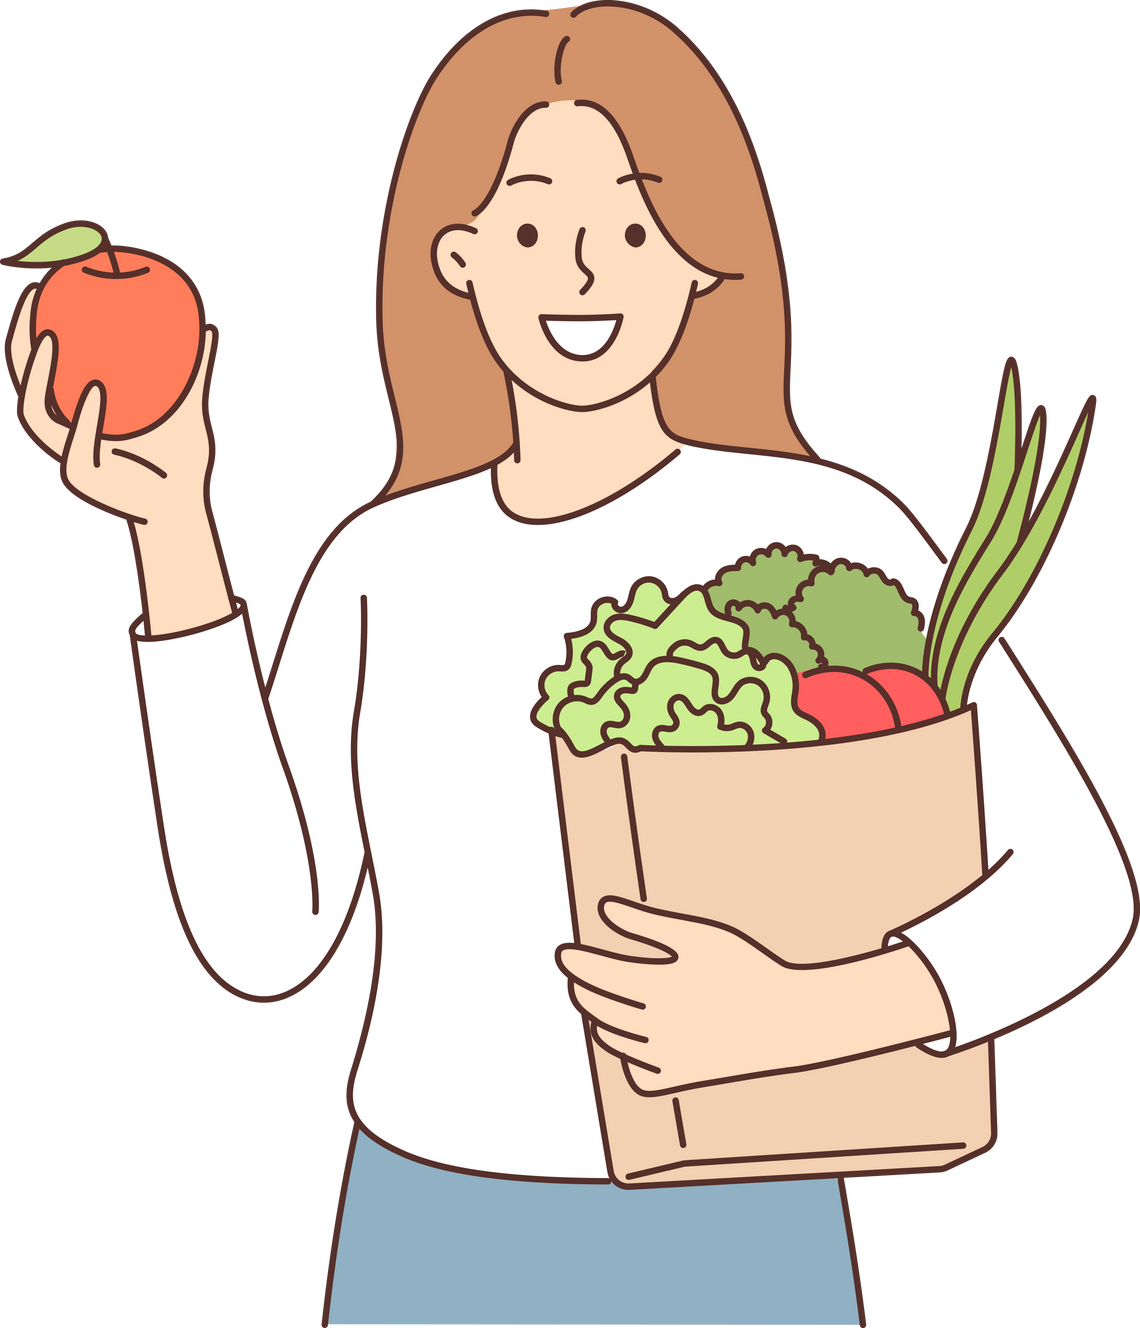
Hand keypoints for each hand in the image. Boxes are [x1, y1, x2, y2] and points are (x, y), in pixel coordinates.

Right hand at [5, 284, 219, 525]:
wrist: (183, 509)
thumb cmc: (181, 463)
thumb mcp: (189, 409)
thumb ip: (195, 371)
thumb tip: (208, 326)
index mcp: (83, 414)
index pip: (48, 366)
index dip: (36, 329)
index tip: (44, 286)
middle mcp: (69, 433)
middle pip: (27, 383)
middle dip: (21, 341)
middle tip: (34, 300)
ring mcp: (70, 456)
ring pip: (37, 416)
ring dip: (39, 376)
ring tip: (52, 340)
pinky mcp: (83, 480)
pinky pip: (76, 445)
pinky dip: (83, 418)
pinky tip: (94, 390)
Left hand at [556, 897, 810, 1092]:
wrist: (790, 1021)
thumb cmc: (746, 968)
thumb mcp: (698, 935)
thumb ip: (646, 923)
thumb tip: (603, 908)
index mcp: (658, 986)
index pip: (597, 976)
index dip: (576, 963)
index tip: (563, 953)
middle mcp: (655, 1027)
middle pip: (598, 1007)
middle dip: (582, 988)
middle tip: (576, 974)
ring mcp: (666, 1058)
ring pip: (612, 1039)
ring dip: (598, 1018)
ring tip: (596, 1001)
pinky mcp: (680, 1080)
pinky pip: (635, 1072)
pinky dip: (625, 1056)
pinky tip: (628, 1038)